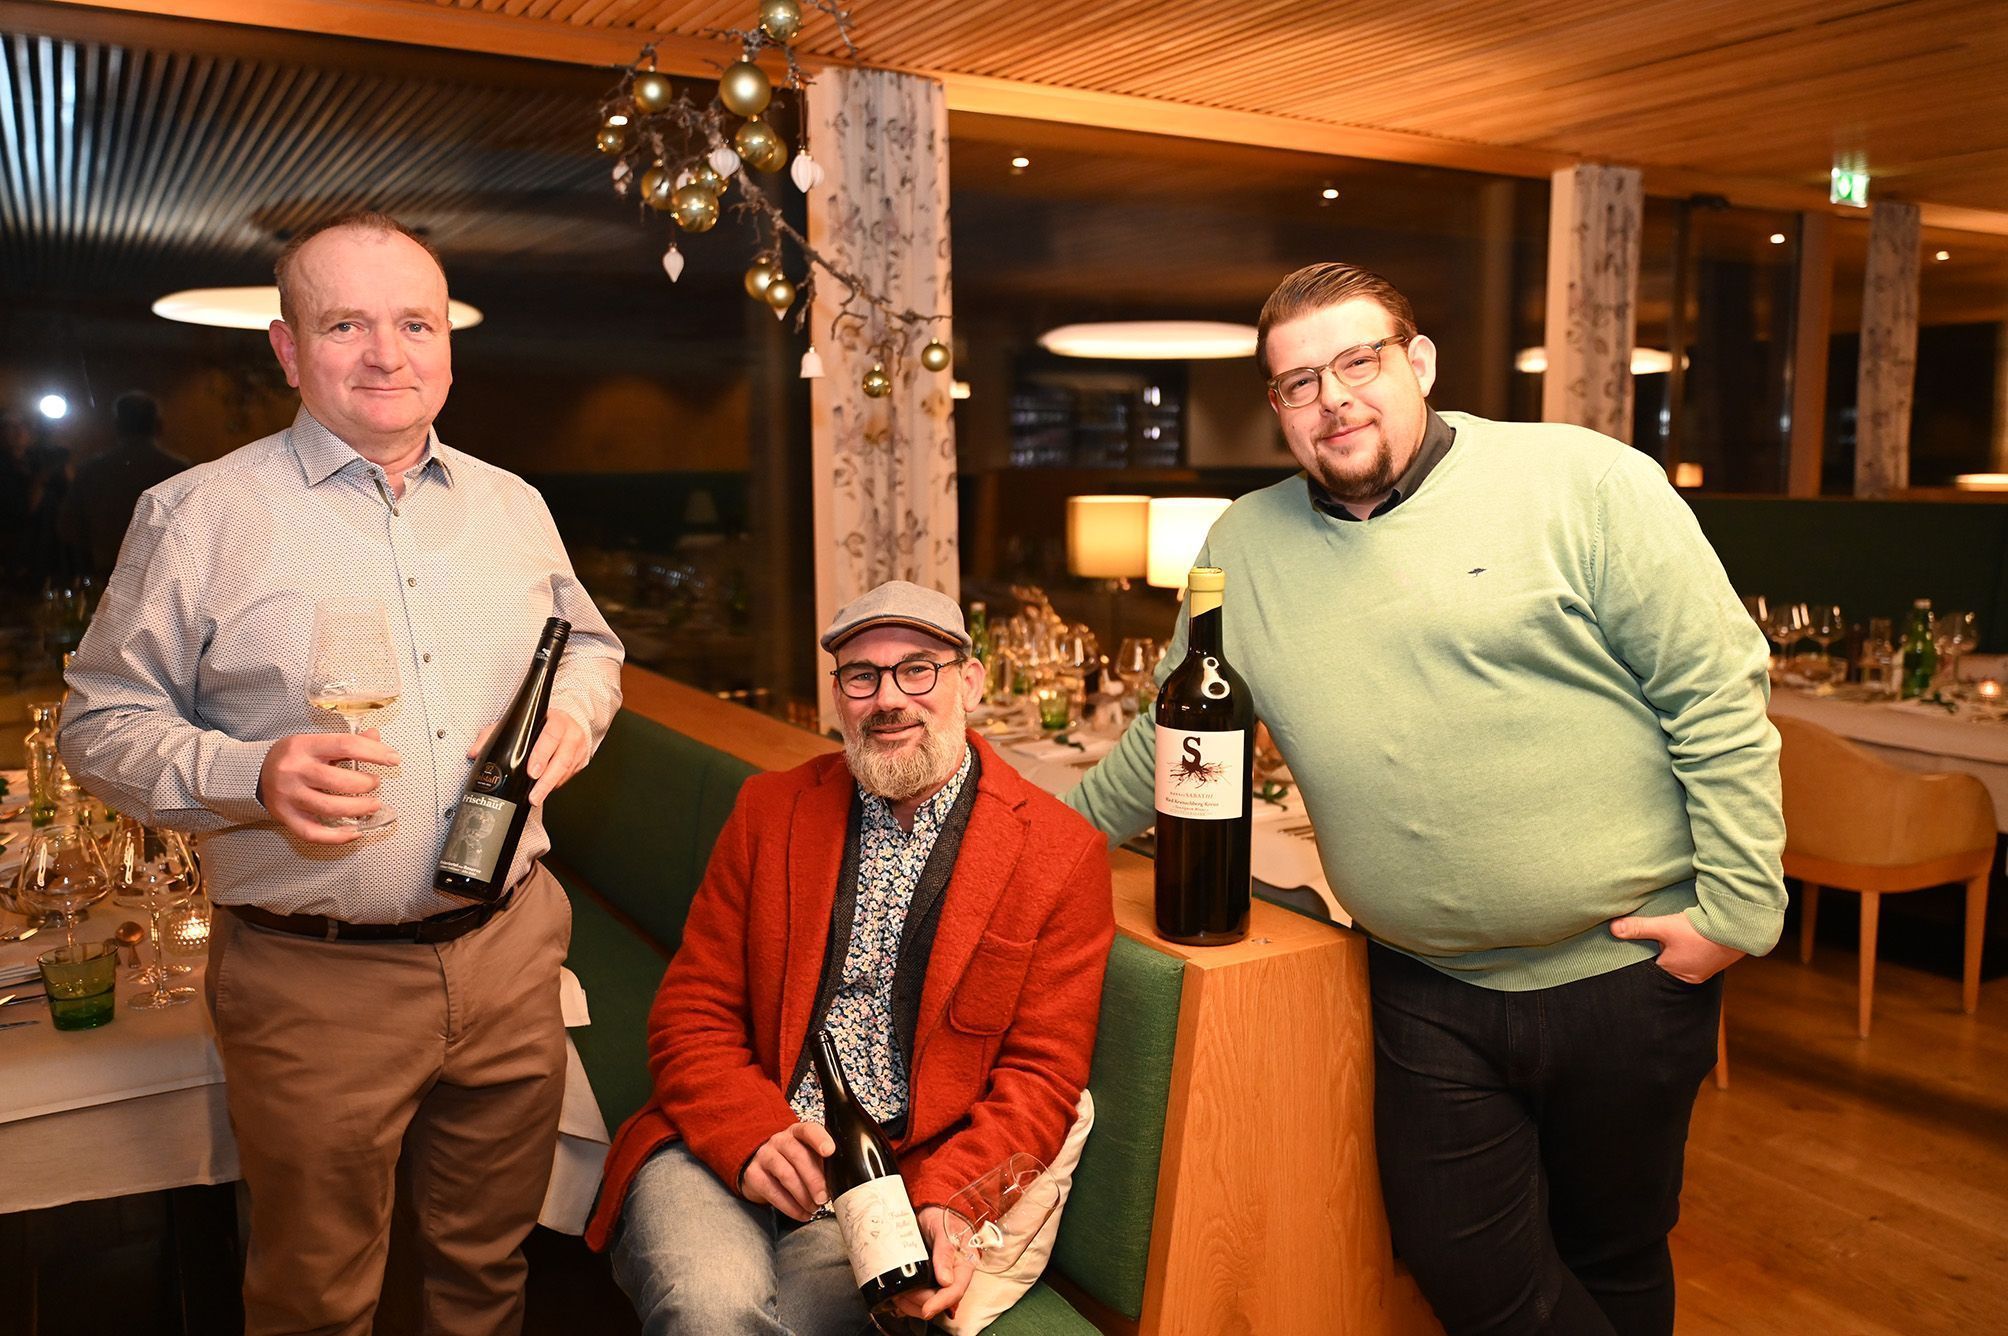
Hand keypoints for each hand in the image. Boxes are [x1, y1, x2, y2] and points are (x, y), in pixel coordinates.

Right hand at [257, 729, 399, 843]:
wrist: (253, 772)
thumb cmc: (293, 757)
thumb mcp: (315, 742)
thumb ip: (347, 742)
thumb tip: (377, 738)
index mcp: (304, 746)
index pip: (346, 745)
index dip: (374, 752)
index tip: (393, 759)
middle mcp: (294, 770)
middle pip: (338, 780)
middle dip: (366, 784)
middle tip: (375, 783)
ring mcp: (288, 796)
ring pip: (329, 808)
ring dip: (358, 809)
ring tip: (373, 805)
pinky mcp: (285, 817)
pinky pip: (313, 832)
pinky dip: (337, 836)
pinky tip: (355, 832)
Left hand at [466, 709, 587, 804]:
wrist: (567, 722)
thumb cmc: (541, 723)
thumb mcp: (518, 723)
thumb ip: (494, 734)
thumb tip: (475, 752)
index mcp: (556, 721)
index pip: (551, 736)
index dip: (541, 755)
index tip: (531, 772)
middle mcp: (571, 734)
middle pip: (562, 760)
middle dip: (546, 781)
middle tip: (534, 796)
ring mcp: (578, 749)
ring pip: (566, 771)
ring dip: (550, 787)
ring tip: (535, 798)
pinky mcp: (581, 762)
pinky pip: (569, 776)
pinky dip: (556, 784)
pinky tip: (545, 789)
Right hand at [739, 1122, 834, 1221]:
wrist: (761, 1168)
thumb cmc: (793, 1162)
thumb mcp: (808, 1155)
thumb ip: (823, 1162)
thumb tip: (841, 1182)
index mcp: (797, 1132)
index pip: (808, 1130)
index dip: (820, 1139)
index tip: (829, 1151)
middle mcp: (779, 1140)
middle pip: (798, 1155)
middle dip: (814, 1179)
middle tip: (823, 1197)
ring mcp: (764, 1156)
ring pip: (786, 1174)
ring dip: (803, 1195)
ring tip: (814, 1207)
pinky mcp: (754, 1175)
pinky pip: (772, 1191)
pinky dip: (790, 1206)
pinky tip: (802, 1213)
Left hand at [887, 1205, 972, 1324]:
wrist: (932, 1209)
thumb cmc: (942, 1217)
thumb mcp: (943, 1230)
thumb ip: (944, 1252)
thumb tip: (946, 1280)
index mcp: (963, 1266)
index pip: (955, 1292)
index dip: (940, 1303)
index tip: (926, 1310)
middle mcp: (952, 1277)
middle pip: (938, 1300)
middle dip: (919, 1302)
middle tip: (901, 1295)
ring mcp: (938, 1280)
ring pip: (927, 1302)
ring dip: (910, 1304)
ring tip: (896, 1295)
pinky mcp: (926, 1280)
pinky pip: (919, 1297)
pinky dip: (907, 1301)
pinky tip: (896, 1297)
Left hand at [1610, 911, 1744, 983]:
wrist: (1740, 927)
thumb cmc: (1701, 931)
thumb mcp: (1665, 927)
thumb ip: (1639, 928)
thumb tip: (1613, 929)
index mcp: (1673, 973)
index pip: (1649, 968)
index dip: (1642, 956)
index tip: (1635, 947)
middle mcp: (1689, 976)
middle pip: (1665, 965)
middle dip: (1658, 953)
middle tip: (1651, 941)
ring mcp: (1704, 970)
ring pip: (1681, 961)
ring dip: (1675, 950)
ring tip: (1670, 938)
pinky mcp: (1715, 960)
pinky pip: (1696, 957)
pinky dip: (1690, 949)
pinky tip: (1690, 939)